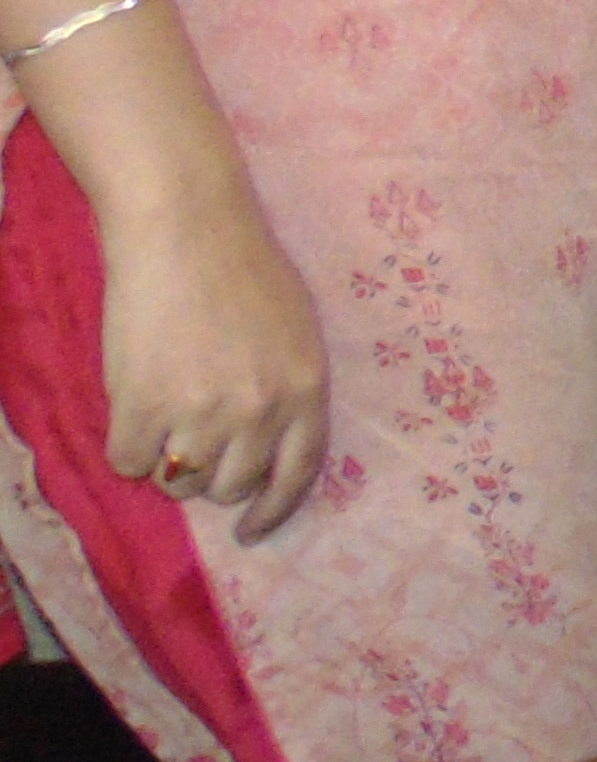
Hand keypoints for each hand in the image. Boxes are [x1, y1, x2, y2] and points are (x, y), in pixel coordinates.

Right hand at [100, 189, 326, 540]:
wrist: (185, 228)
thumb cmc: (241, 267)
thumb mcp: (294, 330)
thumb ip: (285, 388)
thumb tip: (262, 444)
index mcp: (306, 390)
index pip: (297, 475)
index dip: (273, 510)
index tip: (252, 532)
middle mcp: (261, 411)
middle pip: (231, 486)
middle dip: (210, 476)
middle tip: (192, 441)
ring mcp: (201, 413)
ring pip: (179, 481)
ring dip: (168, 462)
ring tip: (163, 416)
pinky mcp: (143, 407)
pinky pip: (128, 463)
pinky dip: (125, 447)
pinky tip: (130, 412)